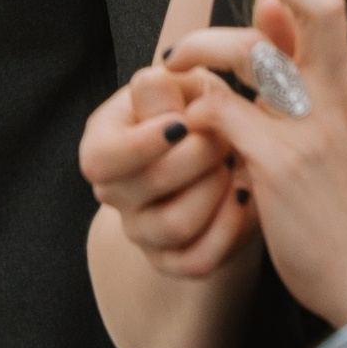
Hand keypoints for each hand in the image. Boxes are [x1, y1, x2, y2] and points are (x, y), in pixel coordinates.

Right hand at [80, 59, 260, 284]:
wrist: (215, 153)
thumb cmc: (193, 108)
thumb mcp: (180, 86)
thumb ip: (164, 86)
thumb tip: (157, 85)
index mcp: (101, 145)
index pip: (102, 160)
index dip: (141, 145)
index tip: (184, 123)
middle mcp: (114, 194)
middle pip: (148, 188)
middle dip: (196, 156)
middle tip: (225, 134)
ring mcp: (142, 232)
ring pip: (175, 224)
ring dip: (215, 190)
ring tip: (234, 164)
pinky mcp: (173, 261)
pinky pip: (198, 261)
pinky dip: (228, 229)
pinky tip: (244, 198)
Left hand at [161, 0, 346, 330]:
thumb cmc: (343, 199)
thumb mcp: (330, 122)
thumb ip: (300, 64)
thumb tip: (268, 4)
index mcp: (345, 82)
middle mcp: (334, 95)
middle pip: (316, 4)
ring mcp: (309, 129)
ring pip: (253, 52)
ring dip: (202, 47)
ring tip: (175, 62)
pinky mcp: (280, 166)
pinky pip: (223, 112)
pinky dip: (197, 106)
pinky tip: (187, 119)